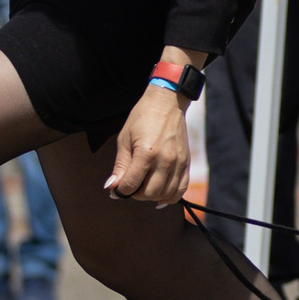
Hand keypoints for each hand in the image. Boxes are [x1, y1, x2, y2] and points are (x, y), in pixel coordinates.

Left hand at [102, 86, 190, 205]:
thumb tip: (112, 187)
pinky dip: (169, 197)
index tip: (116, 189)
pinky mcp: (186, 163)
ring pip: (165, 194)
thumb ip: (120, 166)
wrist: (167, 103)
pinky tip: (159, 194)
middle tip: (131, 186)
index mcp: (146, 153)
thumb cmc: (142, 118)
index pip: (131, 185)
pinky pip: (180, 190)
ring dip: (151, 196)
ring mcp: (178, 163)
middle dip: (136, 194)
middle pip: (149, 193)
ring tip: (144, 186)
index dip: (120, 191)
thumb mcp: (125, 139)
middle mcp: (165, 160)